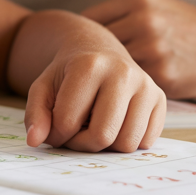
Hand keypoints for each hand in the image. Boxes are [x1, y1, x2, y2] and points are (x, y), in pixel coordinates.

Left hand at [20, 11, 165, 152]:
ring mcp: (146, 84)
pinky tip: (115, 123)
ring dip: (107, 145)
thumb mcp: (43, 86)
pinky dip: (127, 140)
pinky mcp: (161, 97)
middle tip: (75, 132)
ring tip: (94, 126)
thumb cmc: (69, 72)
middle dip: (82, 144)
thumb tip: (34, 140)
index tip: (55, 128)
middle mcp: (123, 72)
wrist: (98, 49)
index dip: (56, 134)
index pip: (68, 122)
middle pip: (103, 136)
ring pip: (127, 143)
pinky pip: (146, 141)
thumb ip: (35, 113)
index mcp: (89, 65)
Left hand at [82, 0, 195, 98]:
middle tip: (85, 76)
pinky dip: (125, 95)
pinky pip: (131, 89)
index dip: (83, 39)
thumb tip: (86, 35)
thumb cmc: (195, 29)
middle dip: (90, 63)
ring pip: (110, 71)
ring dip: (104, 83)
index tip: (82, 52)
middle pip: (95, 47)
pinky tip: (124, 98)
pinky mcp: (163, 78)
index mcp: (139, 0)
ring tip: (99, 90)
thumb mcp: (160, 8)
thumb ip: (125, 16)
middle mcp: (143, 21)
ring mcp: (154, 49)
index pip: (89, 20)